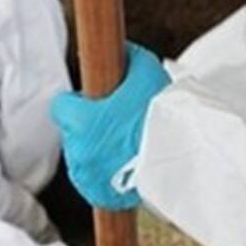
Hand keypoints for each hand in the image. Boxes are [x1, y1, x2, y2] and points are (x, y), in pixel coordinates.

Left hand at [50, 41, 170, 210]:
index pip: (59, 107)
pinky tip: (124, 163)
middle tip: (117, 122)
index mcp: (81, 122)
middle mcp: (78, 151)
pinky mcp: (95, 193)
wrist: (186, 157)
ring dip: (96, 148)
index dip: (76, 102)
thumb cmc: (166, 114)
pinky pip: (91, 178)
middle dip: (89, 125)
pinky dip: (103, 171)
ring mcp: (85, 175)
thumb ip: (127, 59)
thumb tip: (119, 51)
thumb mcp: (148, 72)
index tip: (92, 102)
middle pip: (71, 131)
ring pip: (81, 155)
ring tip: (126, 143)